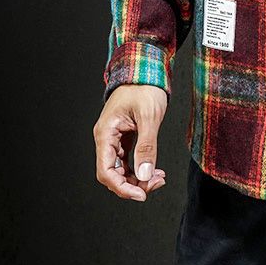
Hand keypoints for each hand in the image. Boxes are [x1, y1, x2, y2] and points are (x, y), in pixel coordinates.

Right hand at [93, 85, 167, 201]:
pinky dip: (140, 167)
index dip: (121, 187)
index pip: (106, 171)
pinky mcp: (125, 137)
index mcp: (106, 133)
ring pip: (121, 168)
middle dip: (133, 184)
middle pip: (113, 173)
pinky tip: (155, 170)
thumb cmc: (145, 88)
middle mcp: (107, 138)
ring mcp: (115, 138)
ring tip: (159, 178)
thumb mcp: (149, 117)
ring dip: (138, 177)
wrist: (146, 70)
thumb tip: (144, 174)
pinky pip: (129, 159)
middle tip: (156, 184)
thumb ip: (146, 146)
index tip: (141, 194)